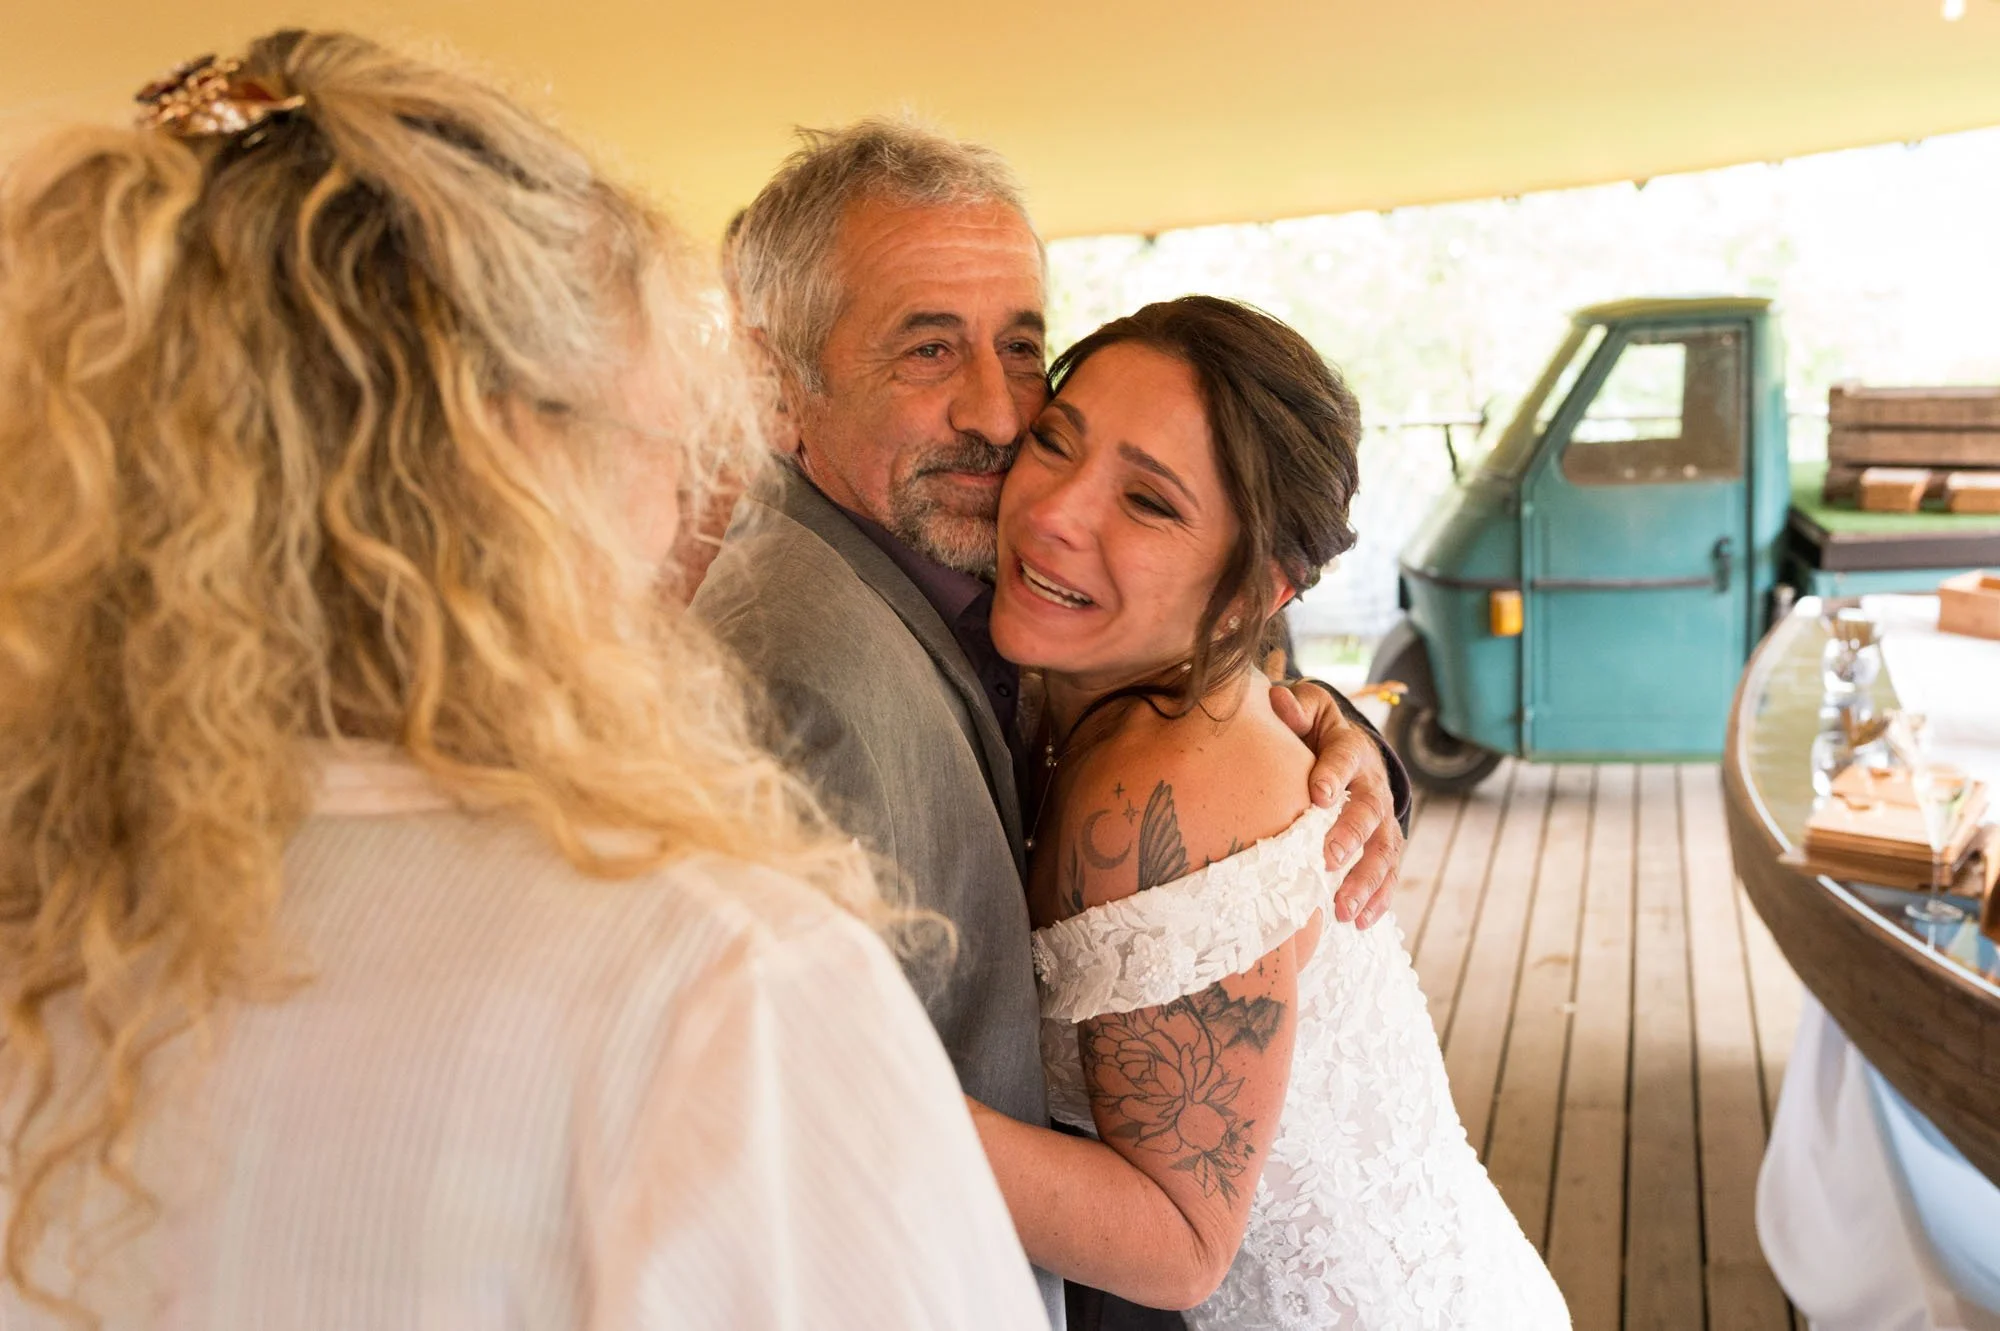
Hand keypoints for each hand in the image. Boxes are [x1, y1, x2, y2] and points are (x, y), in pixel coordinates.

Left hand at [1270, 680, 1405, 928]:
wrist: (1347, 748)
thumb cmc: (1315, 730)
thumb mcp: (1308, 708)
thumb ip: (1295, 707)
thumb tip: (1279, 702)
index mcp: (1351, 749)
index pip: (1343, 759)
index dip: (1332, 775)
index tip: (1316, 795)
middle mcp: (1372, 785)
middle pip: (1368, 811)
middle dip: (1350, 835)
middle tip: (1328, 859)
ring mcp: (1382, 818)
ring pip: (1382, 850)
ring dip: (1365, 880)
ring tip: (1344, 909)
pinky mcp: (1384, 844)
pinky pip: (1388, 873)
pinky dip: (1378, 899)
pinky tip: (1360, 922)